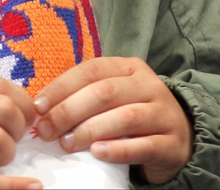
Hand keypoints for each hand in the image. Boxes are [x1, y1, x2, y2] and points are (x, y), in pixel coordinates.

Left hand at [33, 57, 193, 184]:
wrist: (181, 137)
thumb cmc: (134, 112)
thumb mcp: (114, 95)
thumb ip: (85, 95)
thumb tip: (42, 107)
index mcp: (129, 67)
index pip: (90, 70)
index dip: (61, 87)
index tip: (38, 107)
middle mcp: (148, 85)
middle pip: (104, 92)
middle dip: (69, 111)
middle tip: (47, 131)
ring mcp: (163, 113)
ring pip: (124, 117)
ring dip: (90, 130)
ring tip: (67, 144)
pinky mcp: (171, 143)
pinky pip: (142, 145)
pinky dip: (117, 149)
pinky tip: (97, 153)